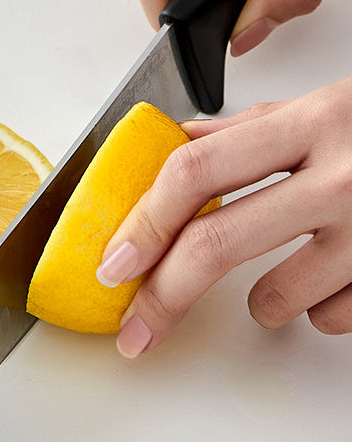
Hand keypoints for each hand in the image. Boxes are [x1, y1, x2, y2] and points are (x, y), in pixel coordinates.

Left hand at [95, 78, 351, 356]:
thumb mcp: (324, 111)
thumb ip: (246, 131)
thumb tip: (175, 144)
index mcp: (312, 122)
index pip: (196, 173)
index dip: (143, 224)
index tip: (113, 265)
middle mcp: (343, 175)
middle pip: (215, 246)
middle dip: (162, 299)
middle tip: (135, 330)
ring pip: (274, 301)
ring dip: (264, 301)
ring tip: (291, 271)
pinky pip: (328, 318)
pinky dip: (321, 307)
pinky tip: (343, 275)